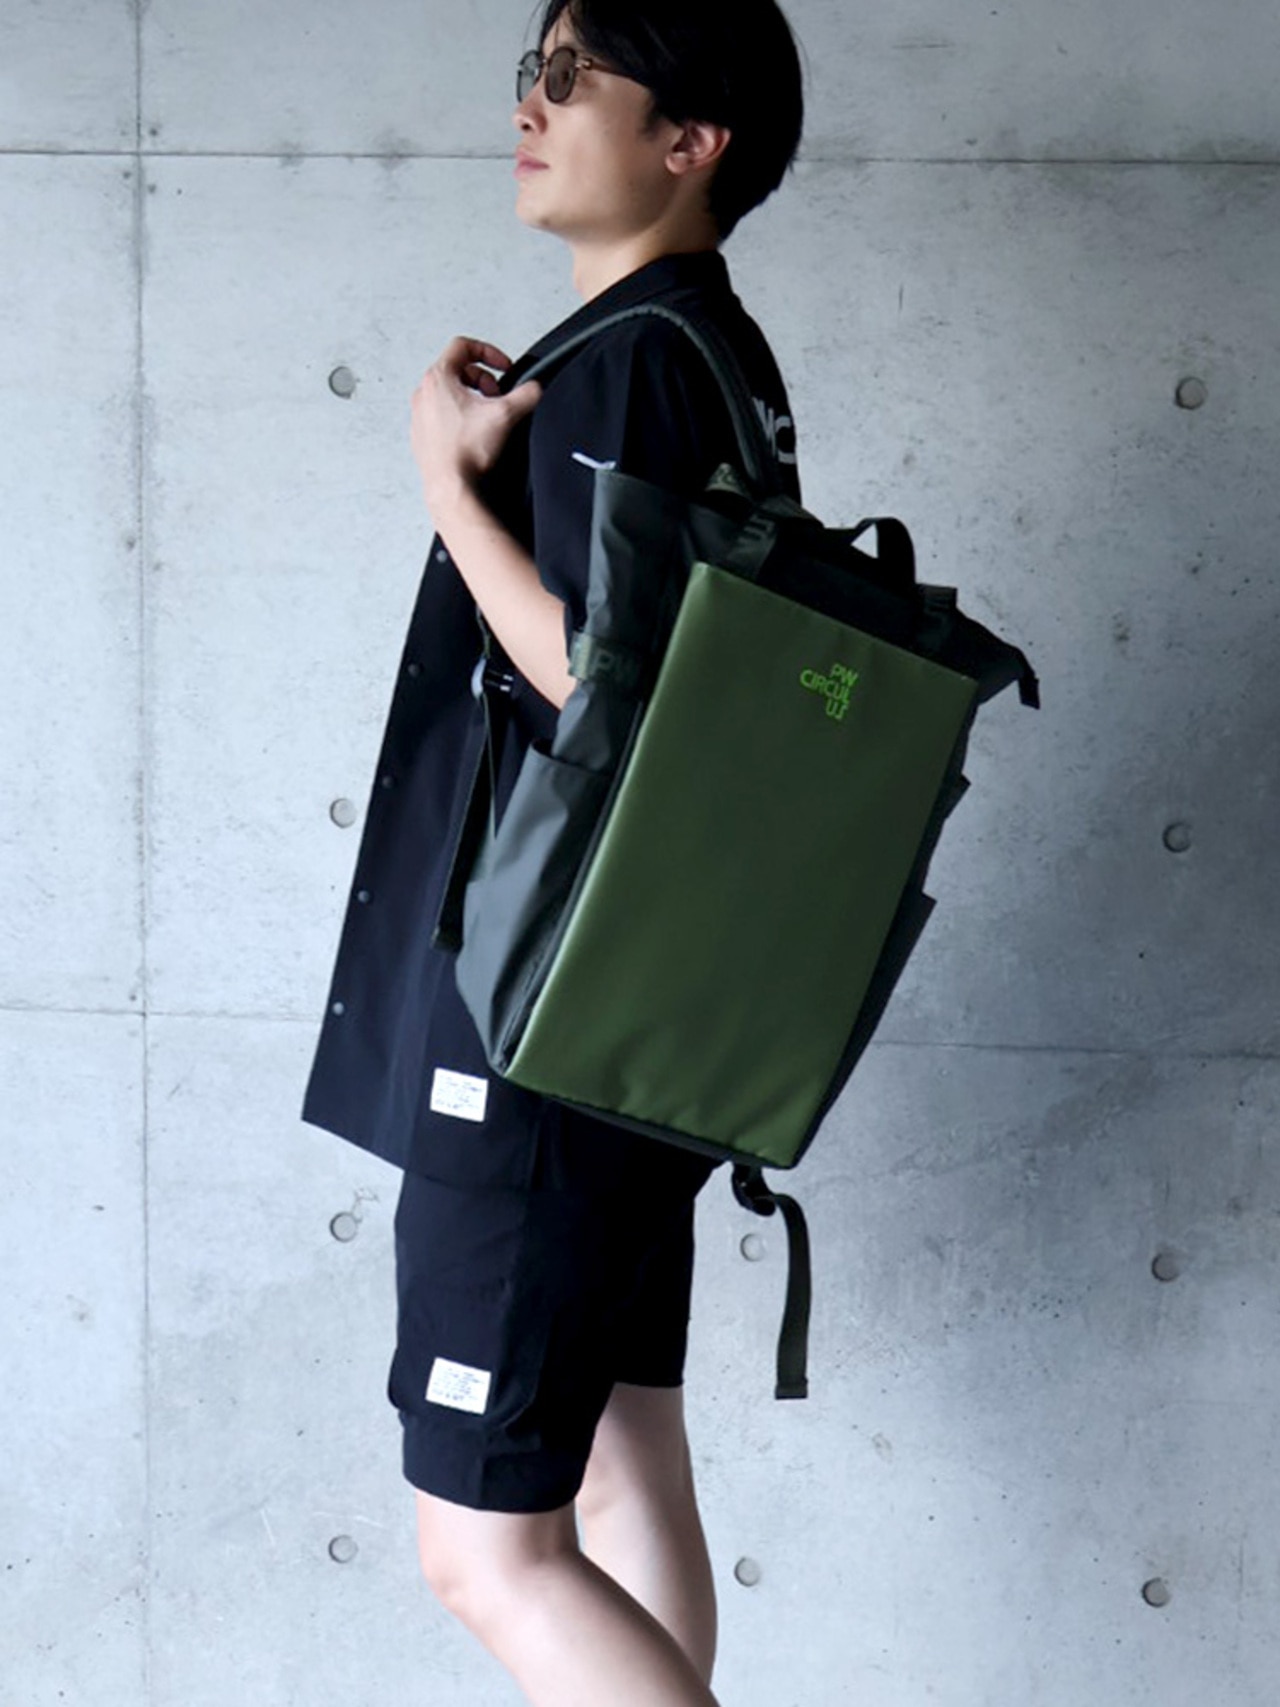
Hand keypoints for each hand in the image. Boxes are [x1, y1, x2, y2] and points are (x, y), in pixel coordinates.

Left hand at [410, 337, 541, 513]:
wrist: (450, 486)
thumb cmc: (464, 453)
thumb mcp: (506, 414)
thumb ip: (527, 394)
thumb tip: (535, 389)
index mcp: (438, 379)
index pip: (462, 346)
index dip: (489, 351)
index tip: (503, 367)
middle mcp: (424, 393)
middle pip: (457, 370)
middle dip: (483, 379)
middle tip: (497, 396)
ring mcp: (420, 415)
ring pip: (449, 393)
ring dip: (472, 398)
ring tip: (486, 416)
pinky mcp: (423, 435)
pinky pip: (443, 415)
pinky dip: (460, 417)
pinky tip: (474, 434)